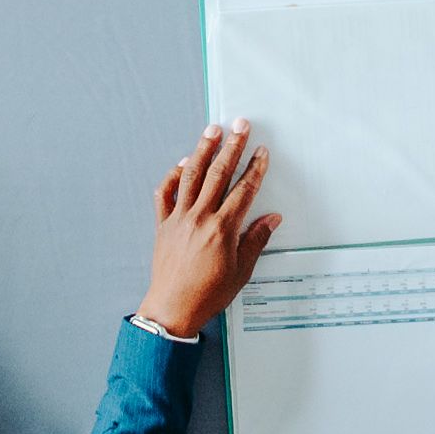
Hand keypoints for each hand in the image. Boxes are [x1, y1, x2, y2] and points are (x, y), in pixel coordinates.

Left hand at [137, 125, 277, 338]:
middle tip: (240, 125)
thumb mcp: (240, 271)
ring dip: (202, 150)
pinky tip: (181, 163)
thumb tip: (272, 219)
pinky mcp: (162, 224)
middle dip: (232, 146)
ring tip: (211, 130)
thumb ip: (256, 241)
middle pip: (218, 174)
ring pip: (191, 176)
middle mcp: (199, 218)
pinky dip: (172, 175)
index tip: (261, 151)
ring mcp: (178, 218)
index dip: (255, 168)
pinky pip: (165, 193)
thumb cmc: (208, 294)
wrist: (172, 309)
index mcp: (222, 230)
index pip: (243, 190)